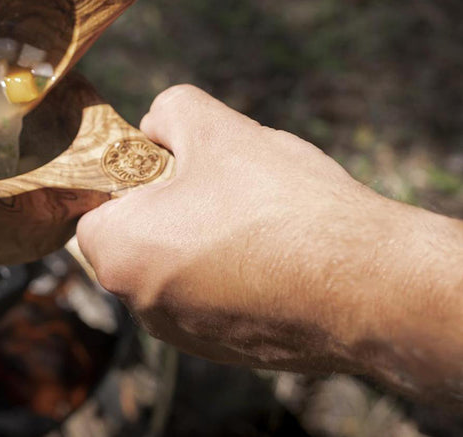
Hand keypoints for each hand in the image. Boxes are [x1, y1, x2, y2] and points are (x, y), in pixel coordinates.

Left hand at [76, 85, 462, 400]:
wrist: (369, 285)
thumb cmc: (281, 205)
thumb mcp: (215, 127)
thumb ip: (168, 111)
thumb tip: (156, 123)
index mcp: (121, 255)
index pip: (93, 209)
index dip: (126, 179)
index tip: (166, 166)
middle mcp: (143, 306)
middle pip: (136, 238)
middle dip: (167, 207)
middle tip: (217, 183)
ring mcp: (187, 335)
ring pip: (177, 268)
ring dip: (203, 239)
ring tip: (255, 216)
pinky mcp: (229, 351)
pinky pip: (214, 297)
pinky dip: (233, 273)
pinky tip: (275, 252)